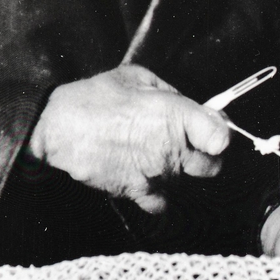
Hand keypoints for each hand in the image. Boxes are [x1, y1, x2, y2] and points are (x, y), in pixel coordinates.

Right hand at [28, 64, 229, 213]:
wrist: (59, 129)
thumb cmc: (94, 99)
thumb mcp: (137, 76)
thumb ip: (172, 93)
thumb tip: (194, 107)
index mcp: (174, 114)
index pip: (221, 137)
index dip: (221, 134)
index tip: (212, 132)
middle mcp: (171, 147)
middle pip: (211, 165)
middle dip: (205, 155)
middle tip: (189, 143)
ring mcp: (156, 174)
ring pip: (186, 182)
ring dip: (177, 172)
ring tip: (151, 153)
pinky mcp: (138, 192)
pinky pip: (162, 203)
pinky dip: (158, 194)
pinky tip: (144, 176)